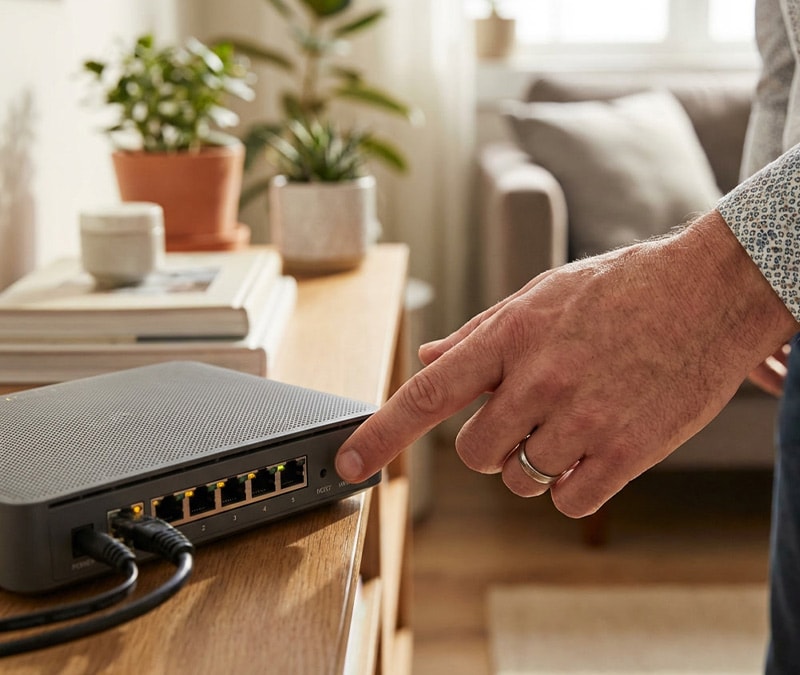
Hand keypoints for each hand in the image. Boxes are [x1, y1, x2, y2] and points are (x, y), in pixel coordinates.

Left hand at [336, 212, 796, 516]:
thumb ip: (478, 334)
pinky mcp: (627, 451)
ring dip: (535, 461)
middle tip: (528, 415)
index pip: (426, 395)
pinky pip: (569, 501)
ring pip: (521, 479)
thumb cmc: (620, 288)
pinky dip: (573, 485)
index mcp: (509, 336)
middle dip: (491, 443)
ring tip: (573, 419)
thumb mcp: (540, 295)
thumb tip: (427, 356)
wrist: (709, 290)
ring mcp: (582, 418)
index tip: (349, 465)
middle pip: (474, 453)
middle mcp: (538, 380)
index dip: (380, 434)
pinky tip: (596, 448)